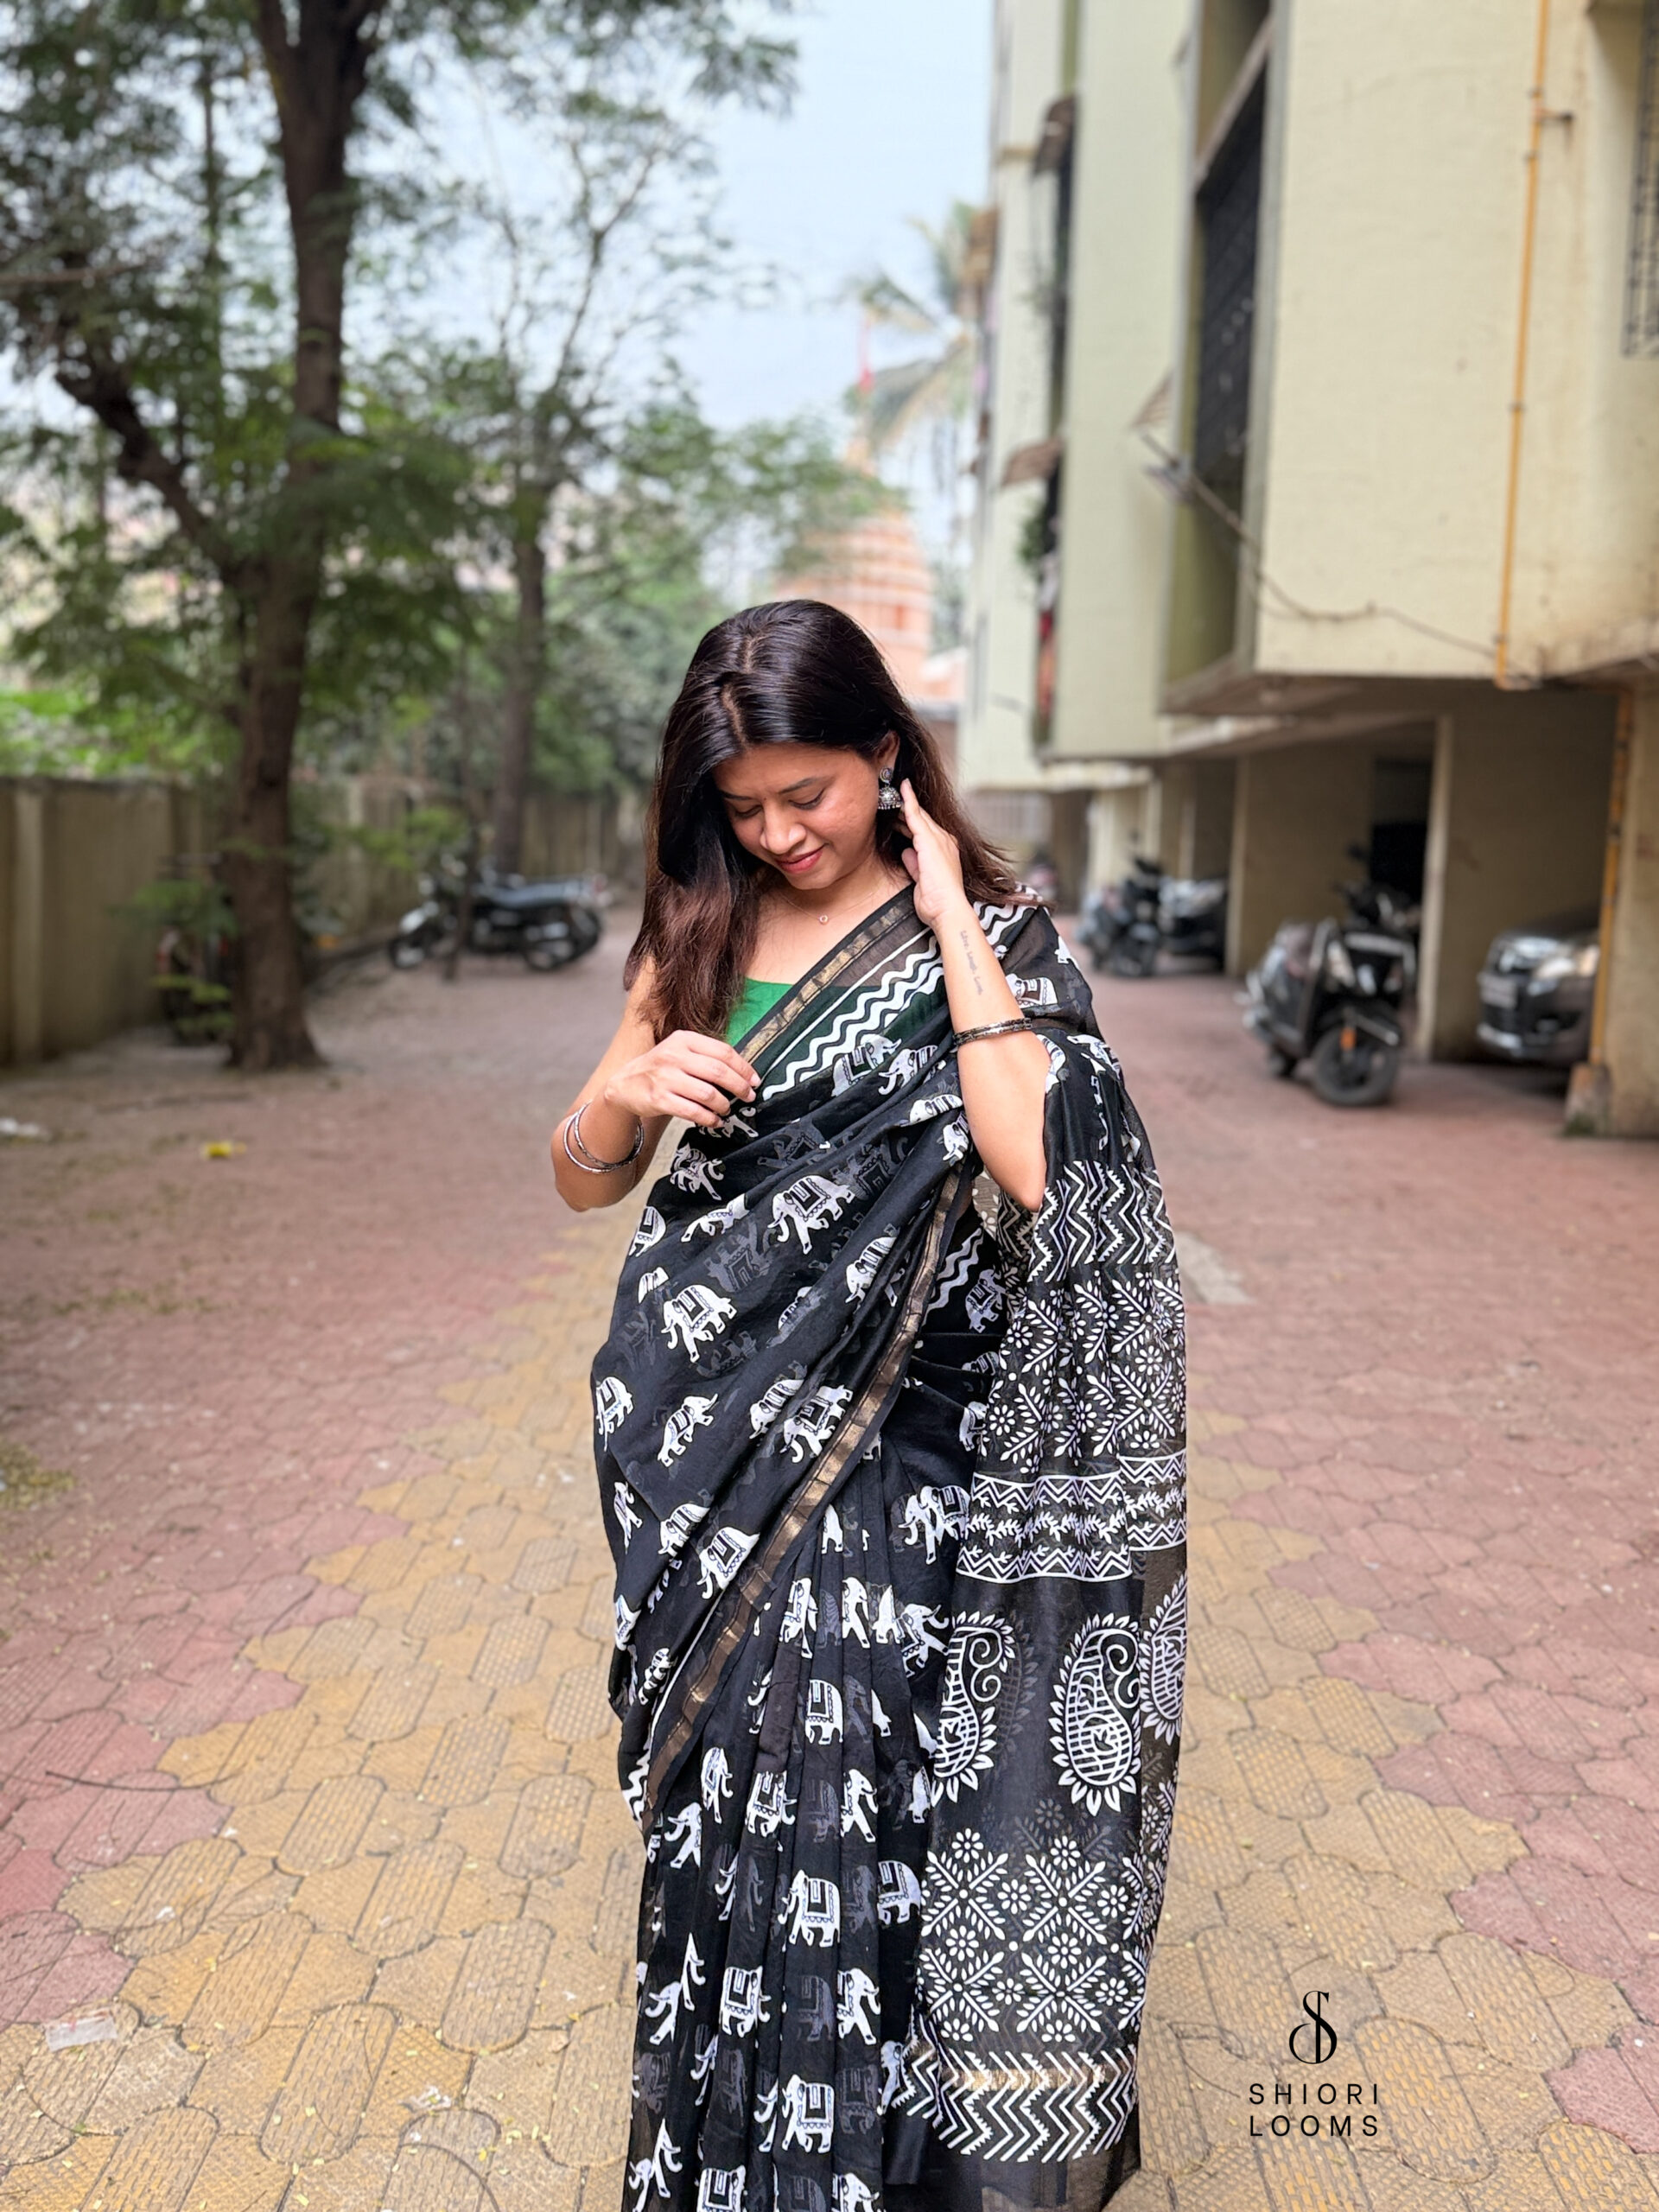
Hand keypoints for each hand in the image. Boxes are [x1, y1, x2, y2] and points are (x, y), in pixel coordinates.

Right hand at [603, 1031, 758, 1129]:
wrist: (625, 1084)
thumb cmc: (660, 1069)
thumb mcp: (679, 1051)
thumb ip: (706, 1056)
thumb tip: (743, 1072)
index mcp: (684, 1039)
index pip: (723, 1051)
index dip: (743, 1068)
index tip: (754, 1080)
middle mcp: (674, 1056)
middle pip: (719, 1072)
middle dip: (739, 1087)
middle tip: (749, 1096)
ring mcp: (665, 1078)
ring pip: (708, 1093)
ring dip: (723, 1104)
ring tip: (727, 1109)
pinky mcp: (659, 1099)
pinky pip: (693, 1111)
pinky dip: (709, 1118)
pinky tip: (715, 1120)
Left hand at [898, 778, 968, 927]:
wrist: (948, 908)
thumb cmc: (937, 901)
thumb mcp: (921, 879)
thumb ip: (915, 864)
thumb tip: (907, 852)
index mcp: (944, 851)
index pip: (926, 829)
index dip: (913, 819)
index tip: (902, 810)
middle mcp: (945, 841)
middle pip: (923, 819)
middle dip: (908, 809)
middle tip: (892, 797)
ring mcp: (939, 839)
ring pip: (919, 815)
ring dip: (906, 803)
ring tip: (893, 791)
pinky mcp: (930, 840)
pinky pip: (915, 815)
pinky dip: (909, 801)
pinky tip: (902, 788)